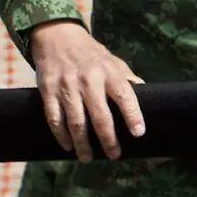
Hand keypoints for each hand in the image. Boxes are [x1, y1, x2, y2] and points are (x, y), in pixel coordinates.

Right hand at [29, 20, 145, 161]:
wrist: (58, 37)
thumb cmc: (92, 55)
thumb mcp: (114, 62)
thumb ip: (128, 79)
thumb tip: (148, 95)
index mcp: (109, 73)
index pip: (125, 95)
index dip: (133, 114)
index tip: (139, 133)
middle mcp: (89, 80)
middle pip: (100, 115)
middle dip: (108, 138)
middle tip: (114, 155)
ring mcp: (67, 86)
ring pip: (76, 121)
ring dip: (82, 143)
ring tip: (88, 158)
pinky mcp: (48, 90)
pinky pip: (54, 118)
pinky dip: (61, 135)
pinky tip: (68, 146)